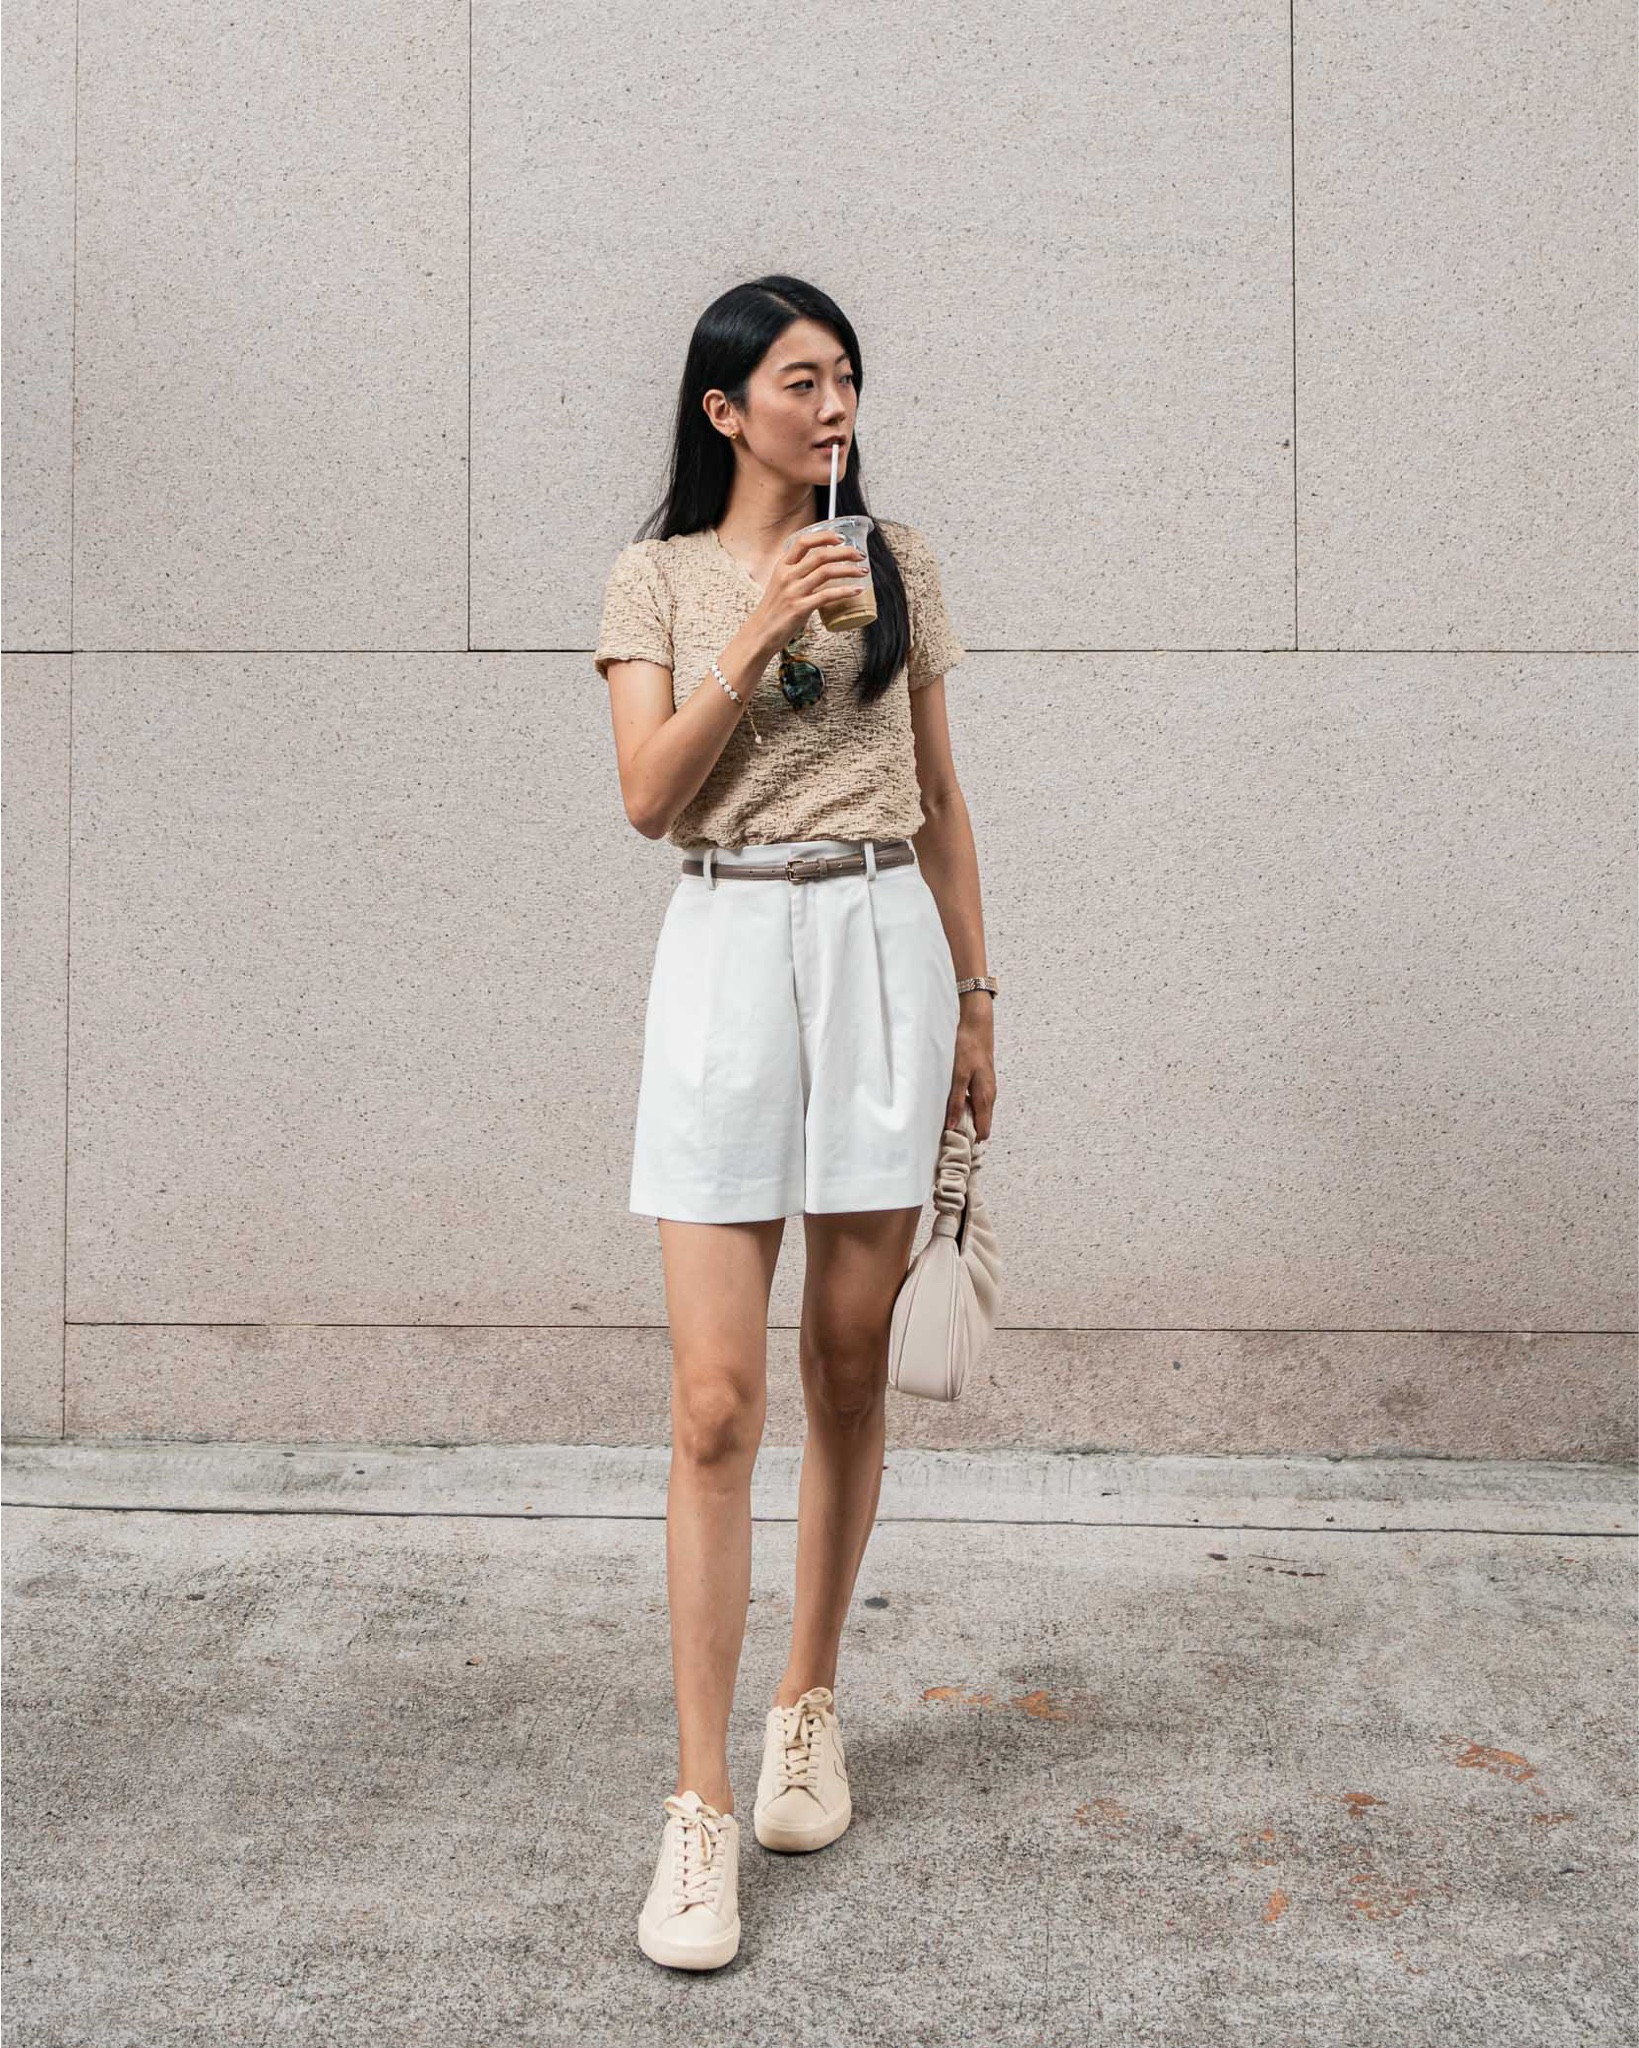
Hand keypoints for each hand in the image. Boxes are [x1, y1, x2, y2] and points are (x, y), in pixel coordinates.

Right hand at [752, 529, 869, 645]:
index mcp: (782, 566)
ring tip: (862, 571)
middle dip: (845, 552)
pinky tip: (856, 590)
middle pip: (821, 555)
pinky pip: (827, 595)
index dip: (824, 536)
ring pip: (826, 572)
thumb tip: (821, 569)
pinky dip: (845, 591)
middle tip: (860, 555)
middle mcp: (787, 576)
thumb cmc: (773, 611)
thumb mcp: (780, 585)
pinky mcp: (800, 608)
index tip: (841, 537)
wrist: (759, 634)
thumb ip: (797, 574)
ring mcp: (793, 592)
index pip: (804, 542)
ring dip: (849, 570)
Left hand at [944, 997, 996, 1140]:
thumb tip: (952, 1126)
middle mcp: (989, 1096)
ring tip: (946, 1124)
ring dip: (964, 1120)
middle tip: (946, 1138)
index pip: (984, 1131)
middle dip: (966, 1133)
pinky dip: (965, 1108)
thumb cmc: (968, 1047)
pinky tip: (952, 1105)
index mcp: (985, 1098)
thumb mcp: (958, 1075)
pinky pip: (975, 1102)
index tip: (954, 1146)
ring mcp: (986, 1088)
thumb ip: (955, 1101)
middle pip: (981, 1124)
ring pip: (978, 1113)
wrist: (976, 1024)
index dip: (971, 1141)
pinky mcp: (981, 1081)